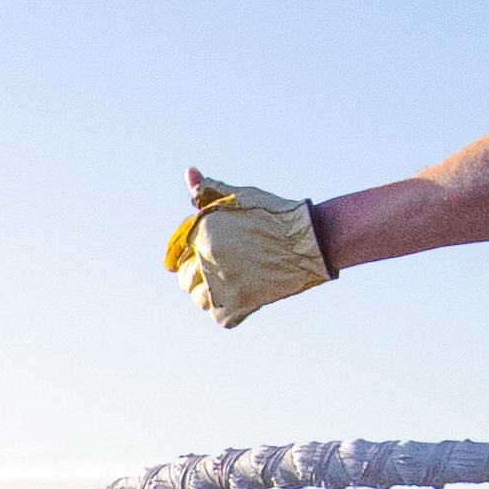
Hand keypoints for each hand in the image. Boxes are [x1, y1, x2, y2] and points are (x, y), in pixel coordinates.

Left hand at [164, 171, 334, 327]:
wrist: (310, 241)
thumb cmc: (276, 215)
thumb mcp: (240, 197)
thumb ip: (208, 189)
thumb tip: (189, 172)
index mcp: (203, 234)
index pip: (178, 254)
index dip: (192, 254)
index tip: (211, 254)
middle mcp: (208, 260)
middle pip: (185, 279)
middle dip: (199, 274)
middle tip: (224, 268)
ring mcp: (223, 286)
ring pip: (199, 299)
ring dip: (211, 293)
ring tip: (233, 280)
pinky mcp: (239, 307)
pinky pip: (219, 317)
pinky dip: (228, 310)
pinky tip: (243, 294)